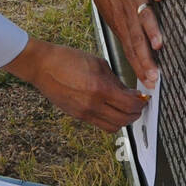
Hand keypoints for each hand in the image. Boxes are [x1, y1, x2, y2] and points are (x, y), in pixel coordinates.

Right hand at [2, 37, 147, 131]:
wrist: (42, 66)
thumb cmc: (68, 59)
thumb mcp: (99, 64)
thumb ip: (116, 81)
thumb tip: (130, 93)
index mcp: (100, 88)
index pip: (130, 104)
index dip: (140, 103)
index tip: (144, 98)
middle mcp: (93, 104)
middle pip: (124, 120)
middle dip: (135, 114)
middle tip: (139, 105)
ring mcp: (84, 113)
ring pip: (113, 126)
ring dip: (124, 120)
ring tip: (126, 110)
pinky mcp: (77, 116)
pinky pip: (100, 124)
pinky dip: (110, 119)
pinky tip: (111, 109)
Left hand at [72, 0, 163, 87]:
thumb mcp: (115, 20)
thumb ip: (129, 37)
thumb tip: (138, 58)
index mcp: (124, 27)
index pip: (132, 51)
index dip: (140, 67)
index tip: (150, 83)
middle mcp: (129, 16)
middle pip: (138, 40)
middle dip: (146, 59)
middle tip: (154, 75)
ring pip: (144, 16)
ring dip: (151, 29)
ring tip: (159, 43)